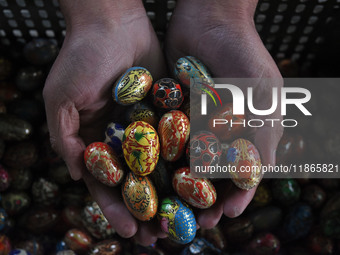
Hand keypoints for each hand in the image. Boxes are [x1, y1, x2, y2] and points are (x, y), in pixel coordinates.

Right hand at [43, 0, 165, 244]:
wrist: (112, 21)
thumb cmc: (81, 57)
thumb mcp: (61, 98)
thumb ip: (65, 137)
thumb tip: (76, 174)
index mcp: (97, 140)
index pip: (106, 184)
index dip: (115, 209)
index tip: (128, 231)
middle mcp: (124, 137)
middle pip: (137, 181)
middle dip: (147, 209)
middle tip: (159, 237)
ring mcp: (148, 125)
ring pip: (162, 166)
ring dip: (171, 193)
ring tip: (184, 218)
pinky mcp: (169, 110)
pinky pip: (180, 138)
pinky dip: (188, 159)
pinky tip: (200, 181)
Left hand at [166, 0, 282, 226]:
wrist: (210, 17)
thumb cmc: (243, 52)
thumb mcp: (262, 92)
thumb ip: (265, 131)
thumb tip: (263, 173)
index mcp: (242, 131)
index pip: (237, 173)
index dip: (232, 195)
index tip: (223, 215)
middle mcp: (215, 131)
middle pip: (207, 174)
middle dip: (200, 199)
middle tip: (192, 223)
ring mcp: (190, 121)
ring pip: (180, 162)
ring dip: (174, 186)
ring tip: (164, 208)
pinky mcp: (167, 110)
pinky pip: (159, 138)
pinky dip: (153, 157)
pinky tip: (144, 175)